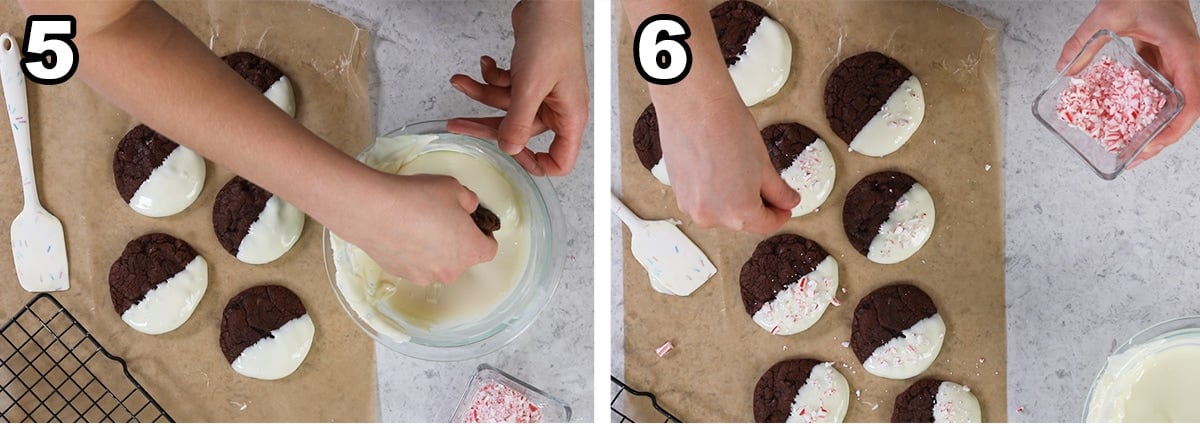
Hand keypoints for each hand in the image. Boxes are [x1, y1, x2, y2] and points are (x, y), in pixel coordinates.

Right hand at [329, 172, 497, 285]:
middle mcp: (450, 270)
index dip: (484, 234)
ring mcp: (425, 275)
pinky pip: (416, 265)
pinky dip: (414, 253)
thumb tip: (469, 206)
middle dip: (457, 240)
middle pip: (462, 258)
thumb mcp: (454, 188)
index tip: (472, 222)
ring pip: (439, 263)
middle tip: (442, 218)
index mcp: (470, 250)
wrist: (375, 211)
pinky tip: (404, 233)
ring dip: (435, 249)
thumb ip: (469, 200)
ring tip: (419, 224)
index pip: (489, 249)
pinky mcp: (402, 274)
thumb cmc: (418, 198)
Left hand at [448, 0, 588, 175]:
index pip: (560, 160)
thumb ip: (518, 122)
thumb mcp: (531, 86)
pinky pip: (506, 88)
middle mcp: (558, 108)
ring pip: (507, 107)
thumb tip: (509, 149)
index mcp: (569, 116)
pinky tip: (485, 65)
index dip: (535, 163)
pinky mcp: (530, 77)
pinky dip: (491, 78)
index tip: (510, 153)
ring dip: (482, 94)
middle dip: (488, 124)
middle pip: (520, 131)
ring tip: (461, 82)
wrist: (547, 3)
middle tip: (459, 124)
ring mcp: (543, 92)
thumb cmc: (552, 37)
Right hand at [655, 95, 798, 233]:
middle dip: (756, 204)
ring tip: (737, 168)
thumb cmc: (729, 129)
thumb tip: (788, 202)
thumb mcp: (764, 164)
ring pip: (721, 210)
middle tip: (764, 181)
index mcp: (739, 213)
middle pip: (742, 219)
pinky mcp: (677, 192)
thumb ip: (778, 191)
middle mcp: (712, 217)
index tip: (785, 206)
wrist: (694, 105)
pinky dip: (713, 189)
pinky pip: (702, 199)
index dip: (780, 214)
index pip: (766, 225)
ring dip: (732, 198)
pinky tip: (718, 166)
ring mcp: (690, 206)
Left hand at [1058, 0, 1199, 167]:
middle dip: (1162, 137)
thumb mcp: (1110, 13)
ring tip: (1131, 147)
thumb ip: (1086, 40)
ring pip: (1173, 102)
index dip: (1174, 129)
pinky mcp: (1167, 60)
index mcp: (1184, 53)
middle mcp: (1187, 62)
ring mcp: (1179, 62)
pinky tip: (1126, 118)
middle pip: (1183, 110)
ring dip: (1154, 125)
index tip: (1152, 146)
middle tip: (1134, 158)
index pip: (1191, 102)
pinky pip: (1161, 89)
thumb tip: (1064, 68)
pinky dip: (1146, 107)